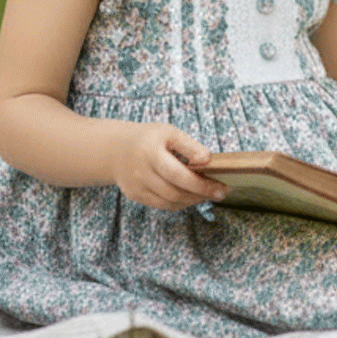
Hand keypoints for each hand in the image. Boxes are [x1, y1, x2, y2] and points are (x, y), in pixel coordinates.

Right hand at [110, 122, 227, 210]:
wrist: (116, 149)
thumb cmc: (148, 138)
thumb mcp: (169, 132)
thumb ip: (189, 146)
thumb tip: (208, 161)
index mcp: (150, 152)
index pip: (178, 174)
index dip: (201, 184)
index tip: (221, 186)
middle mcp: (141, 172)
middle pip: (175, 192)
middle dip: (201, 194)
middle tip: (220, 192)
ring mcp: (137, 187)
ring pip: (170, 202)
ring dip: (192, 200)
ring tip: (208, 194)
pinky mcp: (135, 196)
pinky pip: (162, 205)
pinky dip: (180, 203)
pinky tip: (190, 196)